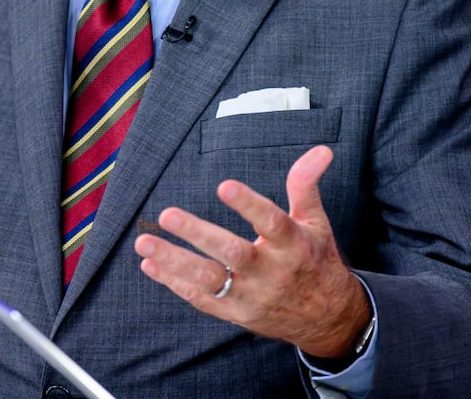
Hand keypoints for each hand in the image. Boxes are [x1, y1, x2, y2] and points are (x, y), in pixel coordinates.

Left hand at [134, 145, 369, 358]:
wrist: (327, 320)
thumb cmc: (315, 260)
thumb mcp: (316, 222)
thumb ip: (305, 186)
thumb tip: (320, 150)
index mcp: (293, 245)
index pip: (272, 222)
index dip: (249, 204)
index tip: (224, 185)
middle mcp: (271, 272)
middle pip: (233, 253)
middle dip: (198, 234)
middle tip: (167, 215)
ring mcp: (251, 296)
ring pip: (210, 280)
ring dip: (174, 261)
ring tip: (143, 243)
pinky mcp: (236, 313)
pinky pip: (202, 299)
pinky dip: (175, 283)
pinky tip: (150, 265)